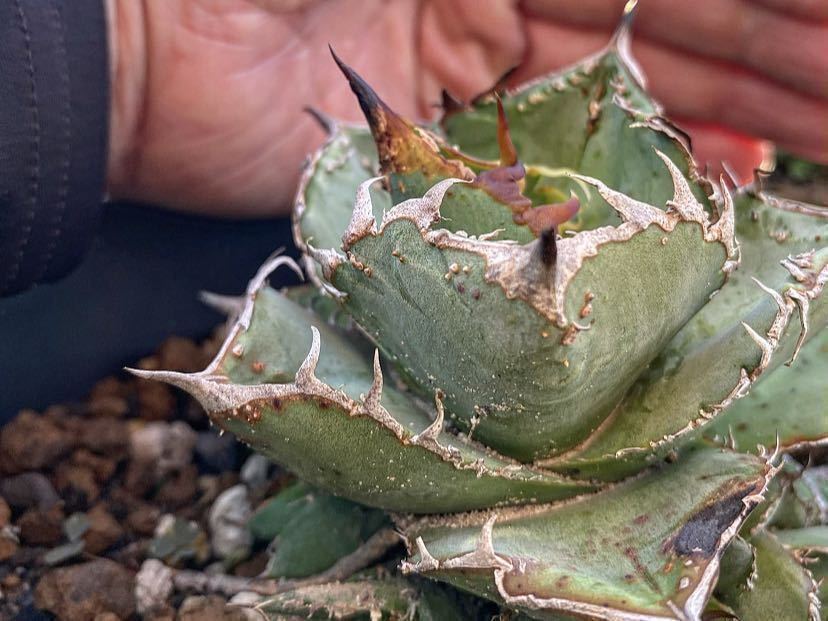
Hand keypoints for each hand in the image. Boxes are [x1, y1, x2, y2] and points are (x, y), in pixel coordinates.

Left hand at [107, 0, 827, 216]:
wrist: (153, 42)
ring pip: (647, 96)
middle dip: (790, 57)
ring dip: (749, 113)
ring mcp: (493, 80)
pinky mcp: (456, 157)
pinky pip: (577, 165)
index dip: (779, 2)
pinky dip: (654, 170)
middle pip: (689, 24)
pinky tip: (733, 177)